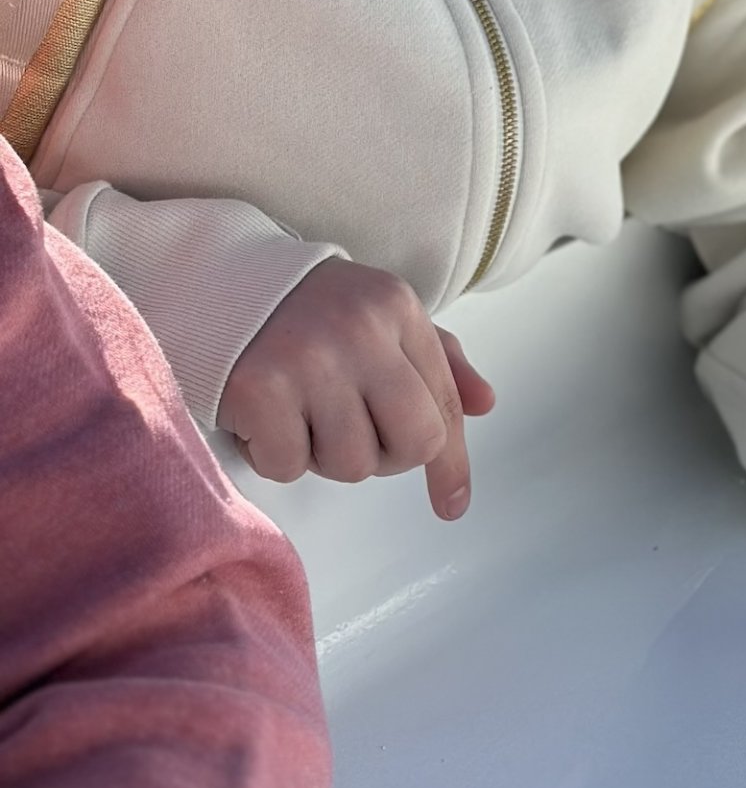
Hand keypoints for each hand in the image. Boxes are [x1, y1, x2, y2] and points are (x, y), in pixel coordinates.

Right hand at [217, 261, 495, 519]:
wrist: (218, 282)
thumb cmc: (311, 311)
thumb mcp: (381, 319)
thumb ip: (437, 361)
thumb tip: (485, 404)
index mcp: (398, 310)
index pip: (444, 402)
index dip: (450, 462)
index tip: (452, 505)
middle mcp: (362, 331)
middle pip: (413, 444)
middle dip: (386, 458)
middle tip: (351, 436)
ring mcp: (310, 359)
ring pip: (351, 465)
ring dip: (325, 456)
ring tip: (301, 414)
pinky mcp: (258, 389)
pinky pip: (289, 467)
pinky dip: (276, 455)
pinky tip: (266, 417)